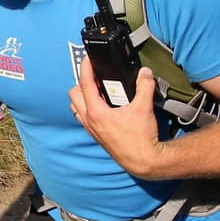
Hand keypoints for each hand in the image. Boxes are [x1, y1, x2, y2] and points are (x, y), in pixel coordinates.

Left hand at [68, 59, 162, 177]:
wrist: (143, 161)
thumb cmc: (140, 139)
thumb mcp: (144, 108)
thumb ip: (145, 86)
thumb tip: (145, 73)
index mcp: (96, 112)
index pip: (85, 84)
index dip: (85, 68)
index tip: (87, 59)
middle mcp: (89, 120)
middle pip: (74, 94)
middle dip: (81, 82)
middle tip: (94, 75)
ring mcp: (91, 128)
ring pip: (76, 107)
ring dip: (82, 96)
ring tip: (97, 89)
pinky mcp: (96, 135)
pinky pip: (83, 117)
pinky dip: (88, 108)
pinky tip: (102, 106)